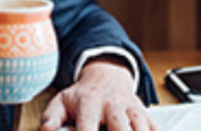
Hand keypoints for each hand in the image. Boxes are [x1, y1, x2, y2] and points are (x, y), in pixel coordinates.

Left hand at [41, 58, 161, 130]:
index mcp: (89, 104)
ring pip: (140, 125)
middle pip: (120, 127)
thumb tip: (46, 130)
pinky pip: (154, 125)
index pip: (88, 127)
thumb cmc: (82, 95)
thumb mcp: (62, 101)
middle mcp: (112, 105)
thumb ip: (51, 117)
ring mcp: (130, 108)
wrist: (107, 75)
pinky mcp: (143, 112)